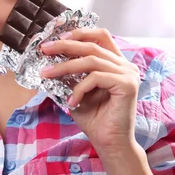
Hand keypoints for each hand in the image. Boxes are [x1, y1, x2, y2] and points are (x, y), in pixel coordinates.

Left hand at [40, 28, 141, 152]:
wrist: (109, 143)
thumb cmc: (94, 118)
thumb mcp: (76, 89)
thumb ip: (69, 73)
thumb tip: (48, 58)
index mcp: (116, 62)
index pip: (101, 36)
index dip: (80, 32)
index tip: (57, 35)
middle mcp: (125, 65)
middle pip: (92, 45)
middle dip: (65, 45)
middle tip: (45, 48)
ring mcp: (128, 74)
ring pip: (91, 60)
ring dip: (65, 66)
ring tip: (47, 73)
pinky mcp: (127, 85)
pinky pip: (96, 77)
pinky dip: (79, 87)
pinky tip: (71, 101)